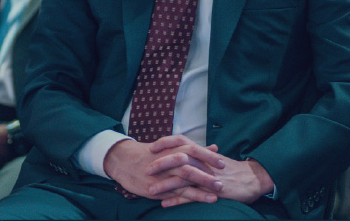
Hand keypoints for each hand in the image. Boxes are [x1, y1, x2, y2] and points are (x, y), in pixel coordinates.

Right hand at [103, 136, 219, 203]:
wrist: (125, 161)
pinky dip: (189, 197)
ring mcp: (163, 174)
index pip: (194, 150)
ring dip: (201, 187)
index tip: (224, 164)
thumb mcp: (172, 147)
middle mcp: (169, 160)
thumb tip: (216, 148)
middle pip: (191, 165)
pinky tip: (200, 201)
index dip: (209, 157)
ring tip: (216, 194)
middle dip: (207, 174)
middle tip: (222, 181)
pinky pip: (176, 193)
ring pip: (184, 180)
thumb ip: (196, 149)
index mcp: (174, 149)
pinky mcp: (157, 187)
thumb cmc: (151, 154)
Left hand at [146, 138, 271, 207]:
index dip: (166, 143)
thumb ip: (200, 154)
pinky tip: (165, 203)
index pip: (181, 142)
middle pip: (178, 160)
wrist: (253, 179)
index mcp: (203, 153)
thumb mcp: (215, 159)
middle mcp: (203, 163)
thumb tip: (187, 149)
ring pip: (182, 179)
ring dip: (165, 185)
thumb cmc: (233, 169)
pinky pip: (191, 196)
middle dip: (160, 165)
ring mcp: (206, 177)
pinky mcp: (211, 191)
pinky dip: (177, 200)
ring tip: (150, 190)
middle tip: (145, 169)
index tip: (152, 146)